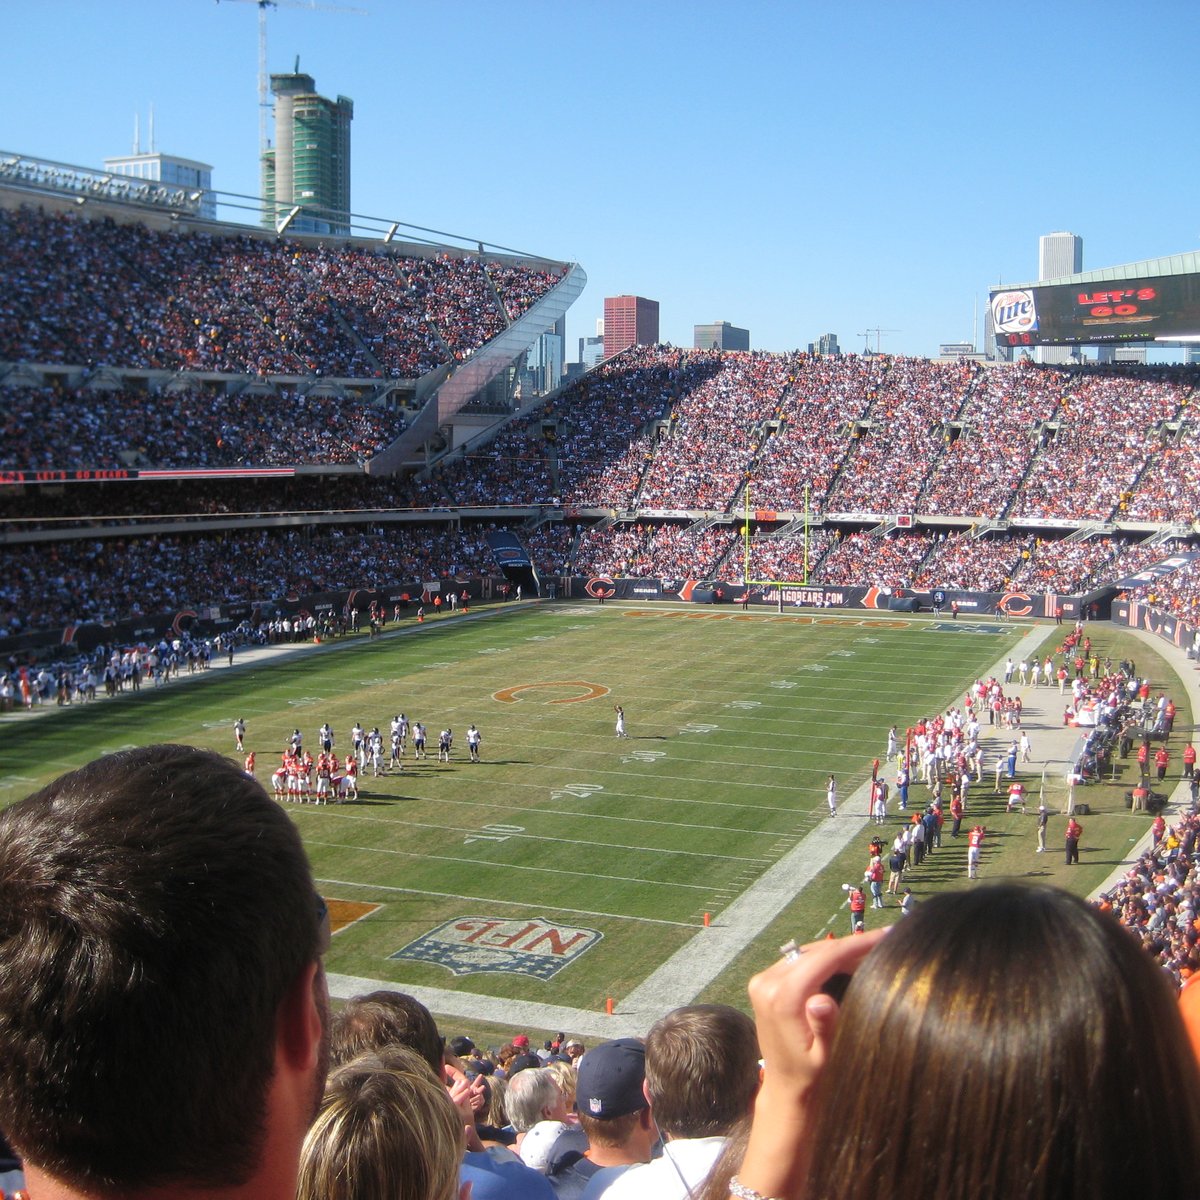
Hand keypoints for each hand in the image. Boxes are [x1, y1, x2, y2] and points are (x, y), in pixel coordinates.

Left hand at [738, 930, 886, 1199]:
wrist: (785, 1088)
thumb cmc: (811, 1077)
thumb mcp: (823, 1057)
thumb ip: (825, 1027)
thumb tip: (821, 1000)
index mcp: (782, 996)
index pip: (824, 958)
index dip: (856, 945)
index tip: (886, 935)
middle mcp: (767, 981)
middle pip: (816, 951)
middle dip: (850, 945)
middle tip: (884, 940)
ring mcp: (763, 979)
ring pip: (808, 953)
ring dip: (837, 951)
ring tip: (870, 950)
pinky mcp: (764, 981)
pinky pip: (798, 960)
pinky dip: (823, 959)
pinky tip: (846, 961)